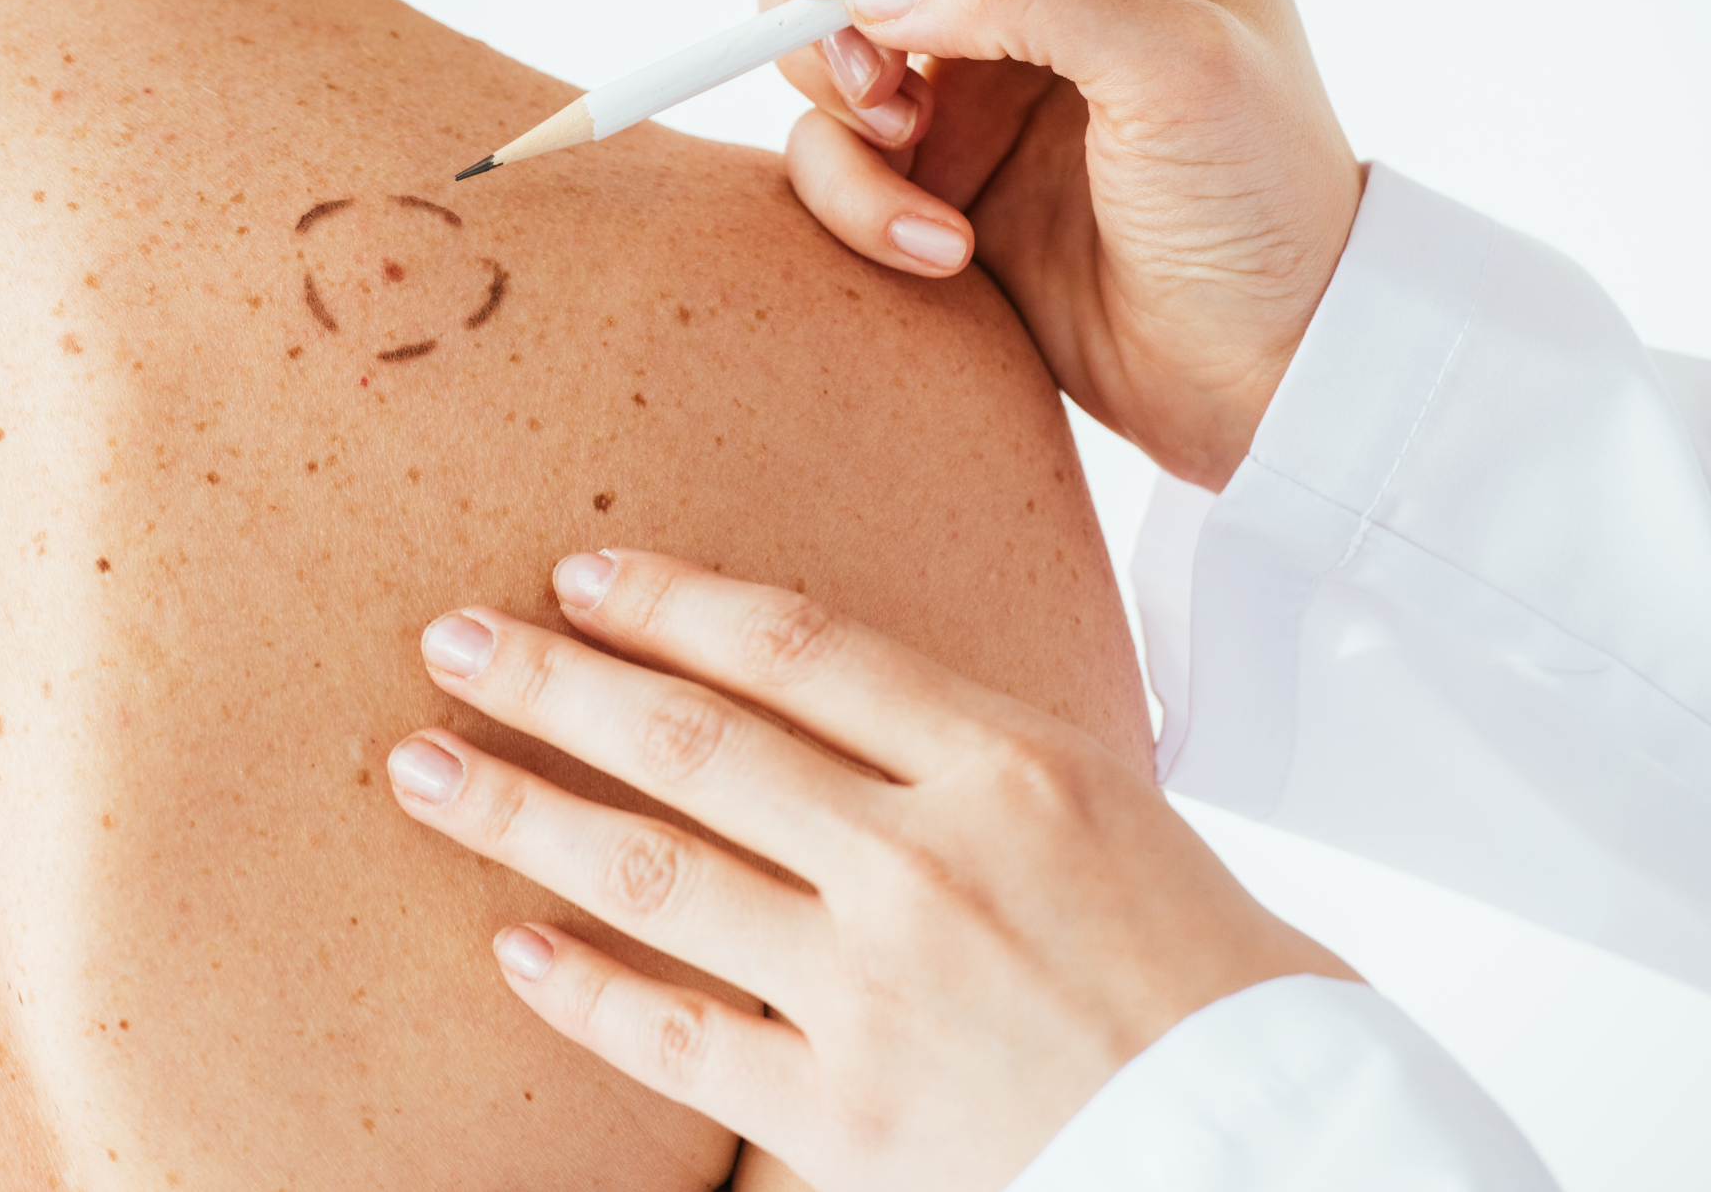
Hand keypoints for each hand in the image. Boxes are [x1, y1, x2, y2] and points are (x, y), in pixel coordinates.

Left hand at [386, 549, 1352, 1191]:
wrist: (1285, 1153)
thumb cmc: (1218, 982)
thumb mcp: (1115, 817)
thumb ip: (969, 759)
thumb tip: (838, 717)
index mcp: (1009, 764)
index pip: (797, 648)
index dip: (671, 602)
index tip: (580, 576)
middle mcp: (927, 860)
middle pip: (694, 741)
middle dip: (553, 682)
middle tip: (450, 642)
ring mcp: (877, 989)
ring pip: (654, 874)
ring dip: (521, 814)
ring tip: (425, 769)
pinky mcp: (848, 1115)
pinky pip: (676, 1038)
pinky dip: (582, 989)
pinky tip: (512, 949)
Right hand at [751, 0, 1363, 487]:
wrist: (1258, 378)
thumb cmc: (1262, 210)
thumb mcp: (1181, 73)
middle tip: (862, 76)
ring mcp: (974, 41)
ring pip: (815, 7)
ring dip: (829, 85)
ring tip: (910, 155)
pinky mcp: (929, 140)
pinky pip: (823, 133)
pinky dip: (852, 191)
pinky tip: (938, 248)